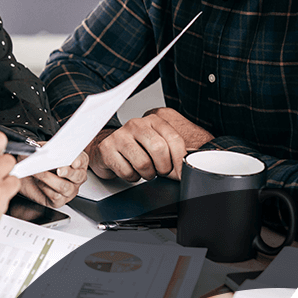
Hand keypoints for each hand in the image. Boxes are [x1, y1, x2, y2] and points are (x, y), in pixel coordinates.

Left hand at [20, 151, 88, 207]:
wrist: (27, 173)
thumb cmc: (38, 160)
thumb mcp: (42, 149)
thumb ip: (47, 149)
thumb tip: (47, 151)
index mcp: (76, 162)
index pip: (82, 160)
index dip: (78, 161)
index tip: (73, 162)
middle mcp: (76, 177)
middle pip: (78, 176)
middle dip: (67, 172)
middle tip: (58, 169)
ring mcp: (69, 190)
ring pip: (65, 187)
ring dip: (50, 178)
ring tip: (39, 172)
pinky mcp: (59, 201)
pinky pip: (55, 196)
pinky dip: (45, 188)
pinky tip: (38, 182)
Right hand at [89, 108, 212, 180]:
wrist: (108, 149)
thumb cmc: (137, 148)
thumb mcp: (158, 144)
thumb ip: (175, 151)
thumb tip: (190, 167)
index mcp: (153, 120)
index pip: (174, 139)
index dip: (179, 161)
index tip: (180, 172)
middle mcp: (136, 124)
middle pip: (159, 149)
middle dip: (163, 167)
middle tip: (160, 171)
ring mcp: (120, 135)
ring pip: (143, 163)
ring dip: (147, 174)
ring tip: (144, 170)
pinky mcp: (106, 149)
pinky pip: (127, 172)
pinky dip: (131, 177)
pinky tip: (129, 169)